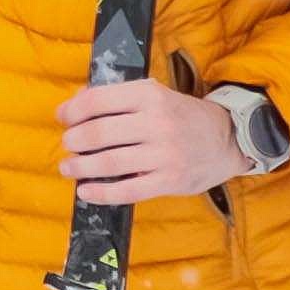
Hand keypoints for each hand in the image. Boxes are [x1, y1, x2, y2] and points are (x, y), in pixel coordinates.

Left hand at [56, 76, 246, 201]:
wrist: (227, 139)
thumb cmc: (181, 116)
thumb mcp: (155, 95)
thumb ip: (118, 97)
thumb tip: (75, 103)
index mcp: (149, 95)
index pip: (97, 101)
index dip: (72, 111)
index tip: (62, 118)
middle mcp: (157, 122)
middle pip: (98, 133)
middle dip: (74, 140)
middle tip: (68, 144)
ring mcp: (164, 154)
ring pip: (108, 163)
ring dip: (80, 167)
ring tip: (68, 167)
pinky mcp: (169, 181)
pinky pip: (127, 191)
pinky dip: (101, 194)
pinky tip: (85, 191)